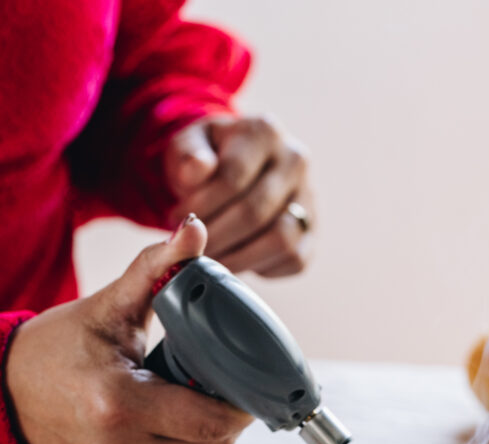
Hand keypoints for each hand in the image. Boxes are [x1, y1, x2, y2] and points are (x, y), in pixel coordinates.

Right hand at [5, 217, 252, 443]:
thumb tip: (194, 229)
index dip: (238, 407)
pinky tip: (157, 437)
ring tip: (180, 411)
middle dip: (222, 422)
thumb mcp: (109, 307)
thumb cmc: (61, 347)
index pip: (212, 423)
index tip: (239, 387)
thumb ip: (156, 269)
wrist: (5, 393)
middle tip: (210, 393)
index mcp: (117, 404)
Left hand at [164, 115, 313, 277]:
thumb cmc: (207, 159)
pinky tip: (235, 259)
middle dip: (215, 237)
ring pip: (280, 240)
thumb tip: (196, 170)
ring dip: (239, 258)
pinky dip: (261, 267)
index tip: (176, 220)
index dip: (199, 207)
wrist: (235, 172)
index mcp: (264, 131)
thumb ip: (186, 156)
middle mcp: (296, 161)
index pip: (232, 178)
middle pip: (254, 212)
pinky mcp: (312, 234)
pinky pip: (293, 259)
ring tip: (210, 260)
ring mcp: (309, 199)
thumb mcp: (187, 146)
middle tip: (190, 248)